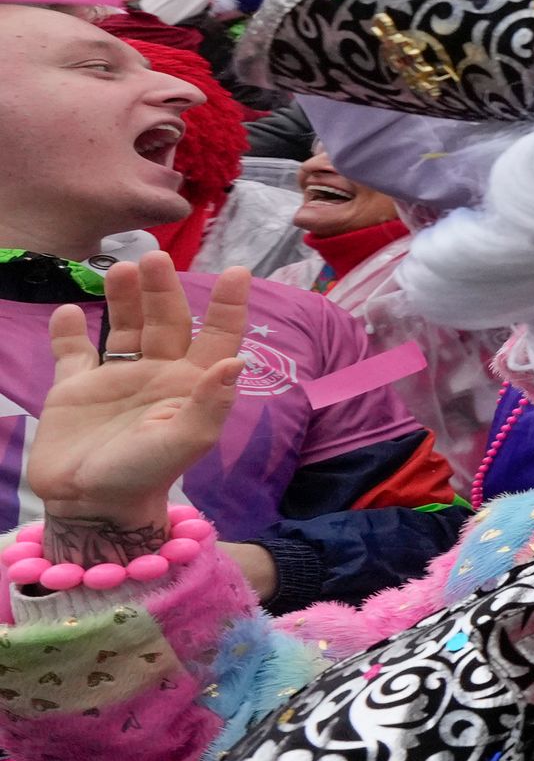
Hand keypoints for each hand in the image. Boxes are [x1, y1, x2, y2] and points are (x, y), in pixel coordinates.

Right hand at [24, 258, 252, 533]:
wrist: (89, 503)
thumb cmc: (145, 475)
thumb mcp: (183, 441)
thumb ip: (209, 404)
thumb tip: (235, 362)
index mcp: (191, 385)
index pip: (218, 338)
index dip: (229, 307)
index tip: (239, 271)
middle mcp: (158, 374)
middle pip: (167, 321)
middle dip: (163, 290)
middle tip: (155, 257)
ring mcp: (117, 377)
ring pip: (125, 326)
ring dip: (124, 298)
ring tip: (122, 269)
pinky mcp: (76, 386)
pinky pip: (73, 350)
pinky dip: (69, 330)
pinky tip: (68, 310)